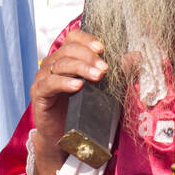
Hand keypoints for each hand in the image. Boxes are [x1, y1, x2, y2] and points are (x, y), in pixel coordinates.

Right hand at [30, 29, 107, 174]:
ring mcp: (43, 78)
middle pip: (68, 50)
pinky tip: (77, 86)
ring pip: (60, 64)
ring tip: (97, 76)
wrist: (66, 136)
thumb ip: (117, 71)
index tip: (102, 48)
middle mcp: (53, 64)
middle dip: (88, 56)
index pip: (73, 38)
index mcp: (67, 57)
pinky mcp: (39, 94)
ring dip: (80, 68)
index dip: (86, 39)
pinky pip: (49, 83)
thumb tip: (135, 56)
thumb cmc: (84, 109)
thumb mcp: (103, 88)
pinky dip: (64, 83)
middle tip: (104, 69)